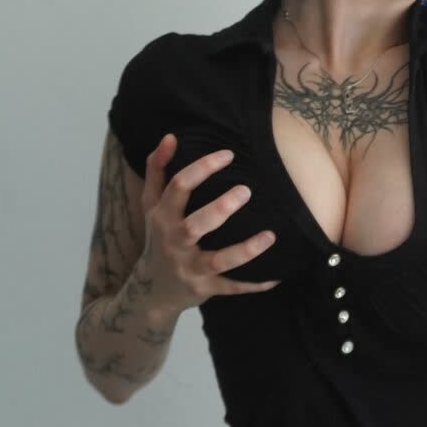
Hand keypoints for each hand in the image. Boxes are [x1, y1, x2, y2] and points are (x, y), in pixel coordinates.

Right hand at [138, 134, 282, 312]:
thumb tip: (170, 137)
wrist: (150, 289)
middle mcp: (174, 242)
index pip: (179, 187)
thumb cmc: (158, 236)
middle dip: (220, 209)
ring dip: (245, 250)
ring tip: (270, 236)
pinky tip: (276, 277)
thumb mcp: (151, 204)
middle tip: (246, 190)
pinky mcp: (204, 288)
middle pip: (194, 225)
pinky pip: (231, 287)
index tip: (229, 155)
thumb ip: (157, 169)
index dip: (202, 168)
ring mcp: (190, 267)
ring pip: (217, 260)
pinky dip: (253, 284)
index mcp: (163, 217)